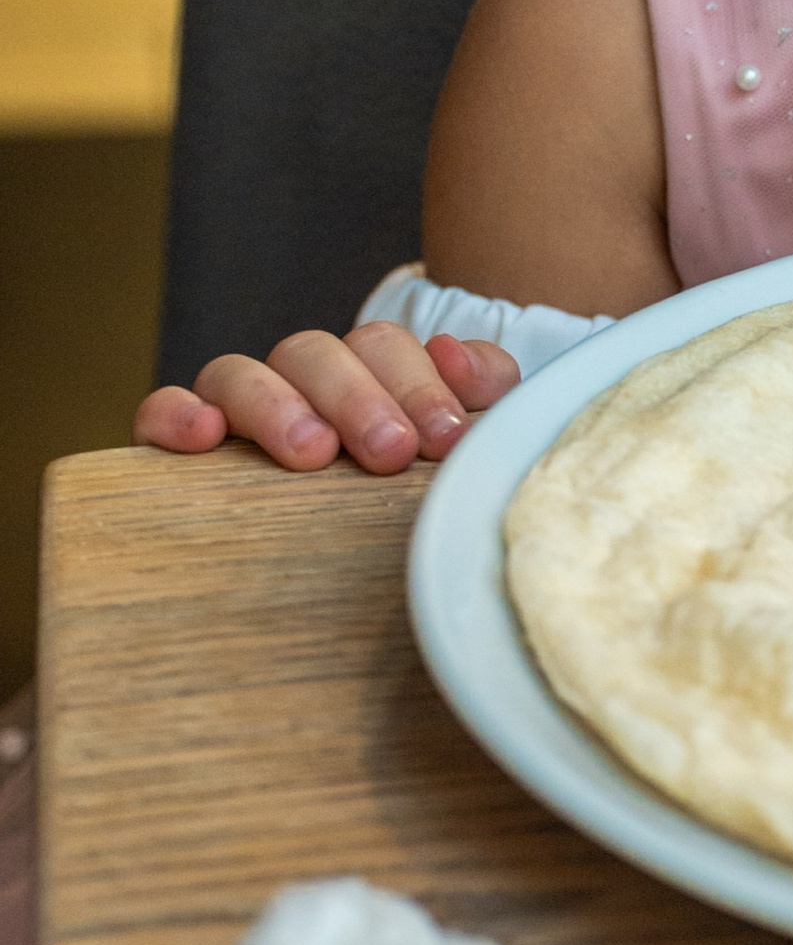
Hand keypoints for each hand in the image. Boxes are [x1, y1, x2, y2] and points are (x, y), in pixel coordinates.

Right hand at [132, 323, 519, 474]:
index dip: (421, 382)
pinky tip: (204, 437)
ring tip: (312, 453)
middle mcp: (297, 383)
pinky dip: (177, 414)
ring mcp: (234, 407)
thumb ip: (478, 393)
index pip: (384, 347)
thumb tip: (457, 355)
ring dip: (278, 406)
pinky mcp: (175, 441)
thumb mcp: (452, 447)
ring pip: (239, 372)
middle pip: (316, 353)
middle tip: (391, 451)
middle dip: (359, 397)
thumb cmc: (400, 504)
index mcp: (364, 376)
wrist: (332, 597)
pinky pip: (162, 409)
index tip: (448, 437)